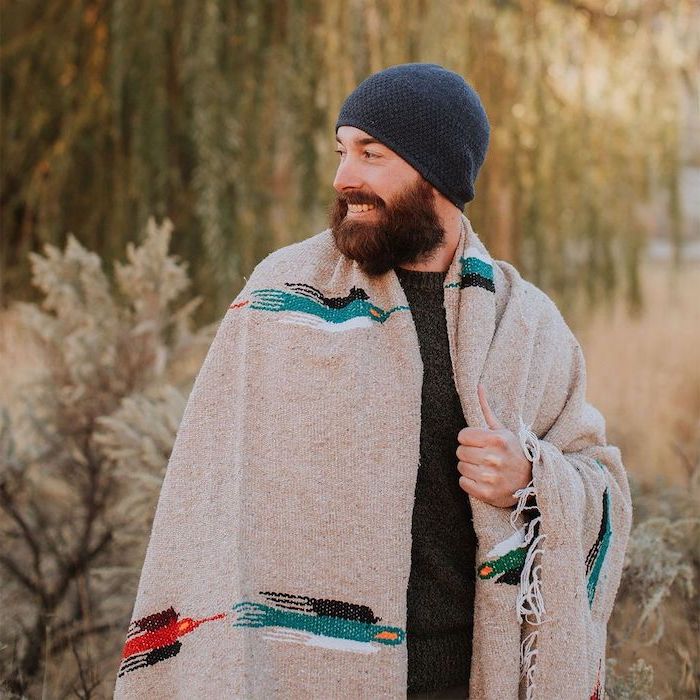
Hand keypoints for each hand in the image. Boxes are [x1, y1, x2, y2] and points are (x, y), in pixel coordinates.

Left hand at [456, 384, 531, 507]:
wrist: (532, 480)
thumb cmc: (514, 451)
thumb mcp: (502, 429)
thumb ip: (486, 409)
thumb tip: (477, 386)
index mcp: (497, 440)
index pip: (462, 436)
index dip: (468, 439)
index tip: (478, 442)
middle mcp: (494, 458)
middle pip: (460, 452)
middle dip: (468, 453)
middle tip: (481, 455)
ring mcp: (491, 477)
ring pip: (461, 467)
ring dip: (469, 467)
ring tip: (483, 467)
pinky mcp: (487, 493)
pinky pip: (463, 483)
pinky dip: (470, 482)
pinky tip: (482, 479)